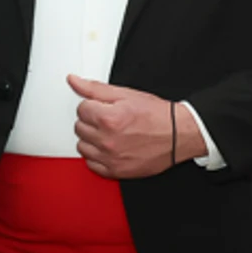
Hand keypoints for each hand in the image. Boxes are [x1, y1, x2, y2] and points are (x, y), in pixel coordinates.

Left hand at [69, 75, 199, 178]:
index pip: (81, 109)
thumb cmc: (156, 115)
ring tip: (109, 133)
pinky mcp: (115, 171)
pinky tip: (109, 148)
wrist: (178, 134)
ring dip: (92, 139)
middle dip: (92, 121)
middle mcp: (107, 140)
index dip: (93, 106)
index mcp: (108, 119)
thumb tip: (74, 81)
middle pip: (79, 127)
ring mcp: (110, 158)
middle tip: (109, 120)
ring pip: (82, 146)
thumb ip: (95, 88)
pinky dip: (97, 156)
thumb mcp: (125, 94)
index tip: (104, 108)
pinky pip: (91, 164)